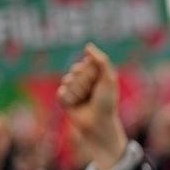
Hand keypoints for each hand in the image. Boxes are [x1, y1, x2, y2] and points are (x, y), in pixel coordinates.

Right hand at [58, 43, 126, 169]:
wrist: (98, 123)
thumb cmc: (106, 102)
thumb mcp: (108, 79)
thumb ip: (101, 61)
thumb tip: (87, 46)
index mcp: (93, 72)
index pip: (86, 62)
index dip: (93, 73)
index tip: (100, 83)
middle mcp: (82, 78)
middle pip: (75, 70)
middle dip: (85, 82)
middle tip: (93, 94)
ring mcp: (72, 89)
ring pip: (67, 80)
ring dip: (78, 92)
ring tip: (85, 101)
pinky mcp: (64, 99)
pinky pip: (61, 93)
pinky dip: (69, 99)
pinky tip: (75, 105)